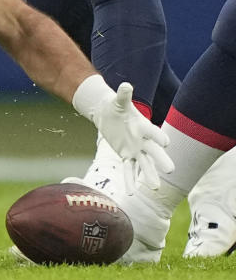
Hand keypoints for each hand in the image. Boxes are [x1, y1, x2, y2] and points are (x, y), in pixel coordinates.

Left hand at [73, 76, 173, 193]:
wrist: (108, 114)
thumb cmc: (116, 106)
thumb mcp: (118, 101)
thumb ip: (123, 95)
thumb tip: (126, 85)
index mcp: (143, 126)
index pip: (153, 132)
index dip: (158, 137)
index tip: (166, 143)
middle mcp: (142, 140)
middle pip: (153, 152)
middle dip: (161, 160)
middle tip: (171, 170)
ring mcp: (135, 149)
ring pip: (144, 164)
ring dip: (149, 175)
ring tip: (156, 188)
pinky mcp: (126, 155)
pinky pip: (129, 169)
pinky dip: (130, 180)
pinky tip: (131, 193)